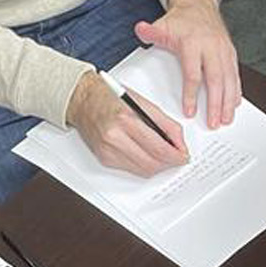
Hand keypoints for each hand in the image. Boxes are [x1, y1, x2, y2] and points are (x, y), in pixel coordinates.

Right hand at [66, 71, 187, 177]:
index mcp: (126, 120)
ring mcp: (108, 150)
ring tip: (164, 157)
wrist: (82, 99)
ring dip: (157, 166)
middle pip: (152, 163)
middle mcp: (115, 137)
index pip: (159, 148)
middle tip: (177, 158)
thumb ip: (165, 123)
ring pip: (143, 170)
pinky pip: (131, 169)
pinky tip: (147, 155)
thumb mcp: (142, 102)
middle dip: (169, 163)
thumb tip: (179, 142)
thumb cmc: (109, 96)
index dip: (176, 155)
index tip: (184, 155)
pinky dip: (143, 164)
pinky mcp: (104, 158)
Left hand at [136, 0, 240, 127]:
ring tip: (226, 119)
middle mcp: (212, 48)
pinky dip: (236, 90)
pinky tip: (234, 103)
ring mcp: (224, 51)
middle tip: (214, 122)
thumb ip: (151, 32)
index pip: (193, 73)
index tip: (190, 111)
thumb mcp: (163, 24)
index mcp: (194, 43)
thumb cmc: (182, 20)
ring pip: (229, 79)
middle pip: (215, 80)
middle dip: (216, 104)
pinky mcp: (231, 53)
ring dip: (229, 101)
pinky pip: (235, 74)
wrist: (199, 5)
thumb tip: (140, 30)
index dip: (191, 95)